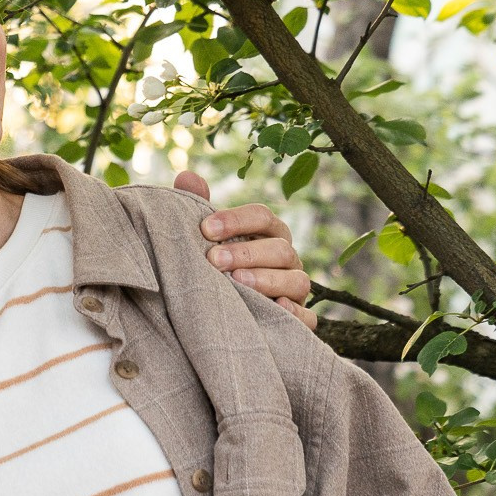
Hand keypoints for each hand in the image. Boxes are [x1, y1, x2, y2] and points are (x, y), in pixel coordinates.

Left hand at [177, 170, 316, 328]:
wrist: (224, 310)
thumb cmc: (217, 263)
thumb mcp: (207, 237)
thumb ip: (198, 206)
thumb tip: (187, 176)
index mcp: (268, 233)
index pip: (262, 217)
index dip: (236, 220)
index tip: (205, 229)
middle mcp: (287, 258)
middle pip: (280, 248)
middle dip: (247, 252)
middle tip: (214, 259)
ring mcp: (296, 289)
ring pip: (297, 280)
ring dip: (267, 279)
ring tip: (237, 282)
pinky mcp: (299, 320)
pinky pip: (308, 318)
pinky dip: (295, 313)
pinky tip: (274, 307)